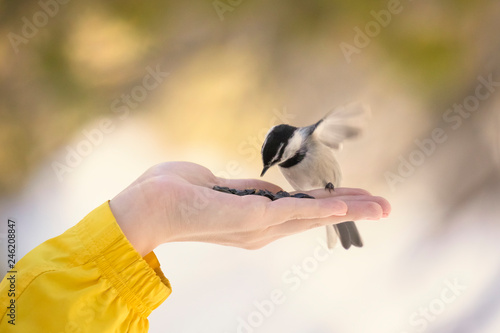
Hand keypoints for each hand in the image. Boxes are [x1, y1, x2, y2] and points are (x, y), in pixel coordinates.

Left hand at [109, 162, 390, 255]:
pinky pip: (293, 211)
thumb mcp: (219, 185)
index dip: (329, 205)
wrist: (148, 205)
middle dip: (350, 210)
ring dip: (347, 208)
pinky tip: (345, 205)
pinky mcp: (251, 218)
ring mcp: (258, 225)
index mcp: (254, 217)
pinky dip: (321, 209)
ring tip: (380, 206)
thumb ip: (247, 188)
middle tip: (384, 207)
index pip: (301, 211)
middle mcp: (261, 227)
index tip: (354, 199)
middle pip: (314, 216)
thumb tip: (269, 189)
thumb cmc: (176, 192)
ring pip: (312, 215)